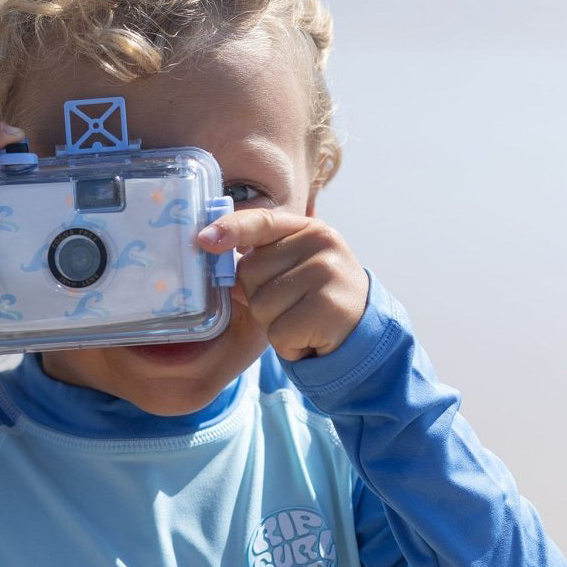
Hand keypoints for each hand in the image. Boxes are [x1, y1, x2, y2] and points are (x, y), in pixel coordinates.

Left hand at [197, 209, 368, 361]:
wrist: (363, 332)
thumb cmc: (315, 299)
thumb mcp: (293, 271)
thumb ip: (261, 265)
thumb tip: (225, 278)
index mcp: (308, 229)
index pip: (260, 222)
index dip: (230, 229)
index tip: (204, 240)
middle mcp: (320, 244)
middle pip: (249, 273)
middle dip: (258, 298)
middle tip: (291, 305)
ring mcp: (327, 274)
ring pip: (260, 306)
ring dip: (273, 325)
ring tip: (301, 321)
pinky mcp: (328, 308)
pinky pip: (277, 332)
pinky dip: (287, 344)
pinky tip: (308, 337)